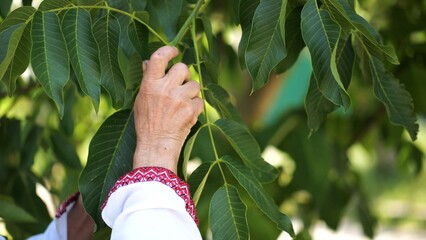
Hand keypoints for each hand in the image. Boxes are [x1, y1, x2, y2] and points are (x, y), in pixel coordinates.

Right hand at [132, 46, 203, 172]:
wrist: (156, 146)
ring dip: (191, 92)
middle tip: (180, 85)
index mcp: (149, 84)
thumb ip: (147, 80)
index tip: (175, 51)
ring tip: (182, 104)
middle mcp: (165, 89)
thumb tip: (150, 62)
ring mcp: (179, 99)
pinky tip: (186, 115)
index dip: (169, 50)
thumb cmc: (146, 123)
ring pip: (195, 84)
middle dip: (184, 75)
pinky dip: (195, 107)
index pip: (160, 57)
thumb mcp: (140, 100)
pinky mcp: (191, 110)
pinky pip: (200, 100)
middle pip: (183, 68)